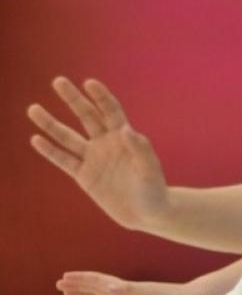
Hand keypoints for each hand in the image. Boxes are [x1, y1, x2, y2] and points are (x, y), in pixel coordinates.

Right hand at [29, 78, 169, 229]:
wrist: (147, 214)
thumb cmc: (154, 189)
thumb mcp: (150, 169)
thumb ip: (141, 150)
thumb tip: (127, 130)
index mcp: (124, 138)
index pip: (111, 111)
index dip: (101, 97)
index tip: (89, 83)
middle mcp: (106, 143)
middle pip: (87, 116)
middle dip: (73, 99)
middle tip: (58, 81)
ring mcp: (93, 158)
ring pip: (67, 137)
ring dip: (51, 124)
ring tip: (33, 109)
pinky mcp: (84, 175)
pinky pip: (64, 160)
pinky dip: (50, 151)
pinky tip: (36, 139)